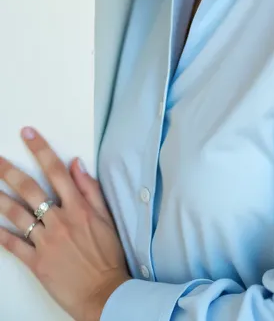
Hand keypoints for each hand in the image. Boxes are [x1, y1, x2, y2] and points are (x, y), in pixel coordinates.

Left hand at [0, 128, 130, 320]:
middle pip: (30, 189)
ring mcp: (46, 241)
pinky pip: (14, 245)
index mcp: (78, 207)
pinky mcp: (37, 263)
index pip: (56, 170)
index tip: (28, 134)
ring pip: (17, 214)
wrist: (105, 293)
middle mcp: (60, 220)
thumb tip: (76, 164)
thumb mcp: (107, 218)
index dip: (41, 150)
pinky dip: (0, 234)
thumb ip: (91, 189)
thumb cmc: (108, 256)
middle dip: (9, 171)